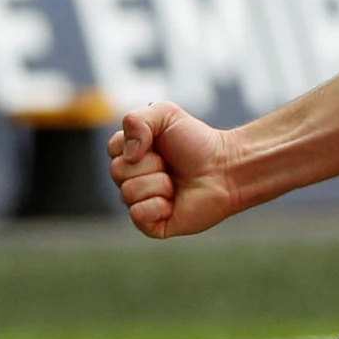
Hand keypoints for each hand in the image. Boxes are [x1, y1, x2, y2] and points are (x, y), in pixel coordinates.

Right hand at [112, 102, 241, 238]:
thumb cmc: (197, 142)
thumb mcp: (166, 114)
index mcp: (132, 154)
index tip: (157, 143)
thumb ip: (136, 120)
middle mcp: (133, 179)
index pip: (112, 149)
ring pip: (128, 192)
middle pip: (117, 171)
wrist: (225, 168)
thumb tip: (128, 154)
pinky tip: (173, 202)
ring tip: (176, 183)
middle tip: (170, 164)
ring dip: (158, 184)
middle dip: (150, 164)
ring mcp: (141, 202)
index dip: (134, 144)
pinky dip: (157, 206)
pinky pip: (137, 215)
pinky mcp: (152, 224)